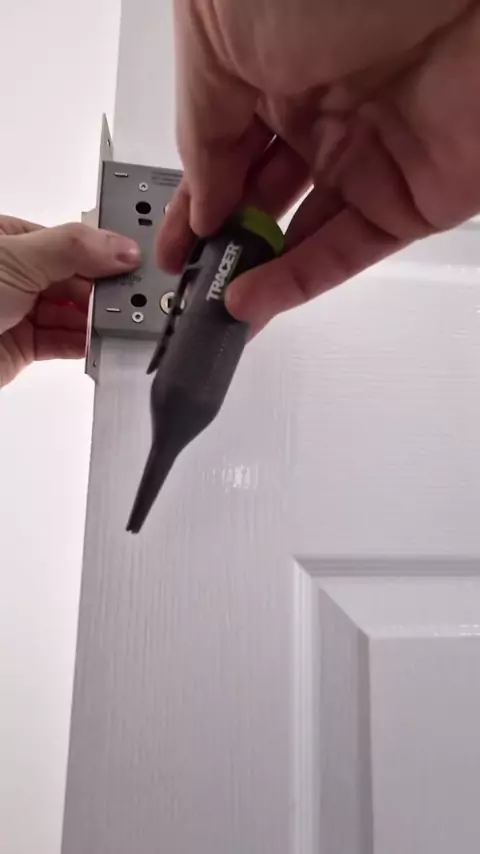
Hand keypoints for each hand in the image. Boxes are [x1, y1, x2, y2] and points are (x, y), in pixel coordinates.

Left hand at [0, 216, 139, 386]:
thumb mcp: (15, 257)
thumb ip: (73, 249)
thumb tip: (121, 247)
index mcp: (12, 238)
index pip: (72, 243)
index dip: (103, 254)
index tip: (134, 265)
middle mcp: (17, 273)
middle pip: (76, 279)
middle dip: (105, 290)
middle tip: (135, 299)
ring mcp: (20, 311)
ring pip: (74, 312)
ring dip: (98, 319)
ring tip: (123, 323)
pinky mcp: (23, 347)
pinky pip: (65, 342)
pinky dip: (87, 344)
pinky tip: (102, 342)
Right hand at [158, 0, 478, 331]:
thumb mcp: (216, 34)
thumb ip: (200, 128)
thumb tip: (203, 200)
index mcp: (267, 63)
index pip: (221, 153)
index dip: (193, 203)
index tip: (172, 246)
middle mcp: (319, 108)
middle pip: (259, 198)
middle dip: (220, 243)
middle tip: (188, 280)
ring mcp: (367, 155)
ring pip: (300, 235)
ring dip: (253, 274)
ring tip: (210, 305)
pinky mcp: (413, 197)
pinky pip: (348, 252)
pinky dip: (296, 283)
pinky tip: (252, 301)